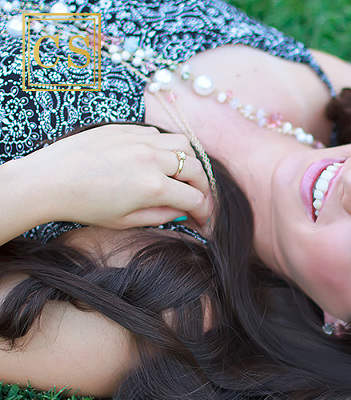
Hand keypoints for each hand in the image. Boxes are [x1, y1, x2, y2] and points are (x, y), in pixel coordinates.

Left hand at [19, 124, 213, 227]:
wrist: (47, 181)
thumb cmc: (83, 205)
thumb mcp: (126, 221)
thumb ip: (161, 216)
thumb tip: (182, 212)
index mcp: (153, 187)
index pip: (195, 199)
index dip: (204, 212)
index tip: (203, 220)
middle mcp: (151, 159)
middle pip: (196, 169)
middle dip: (203, 187)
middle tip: (198, 199)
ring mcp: (139, 140)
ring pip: (183, 144)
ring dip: (189, 161)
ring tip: (182, 175)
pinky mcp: (125, 129)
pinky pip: (159, 134)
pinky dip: (166, 147)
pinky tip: (157, 160)